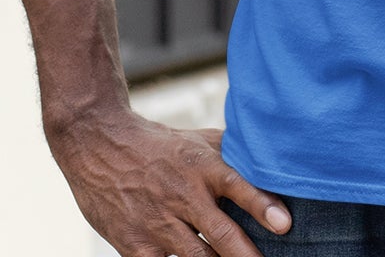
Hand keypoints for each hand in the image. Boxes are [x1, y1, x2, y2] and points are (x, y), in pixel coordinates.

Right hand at [48, 108, 291, 256]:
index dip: (262, 205)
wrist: (99, 146)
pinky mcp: (134, 246)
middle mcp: (183, 195)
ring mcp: (158, 223)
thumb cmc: (159, 144)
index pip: (239, 185)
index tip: (285, 224)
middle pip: (220, 233)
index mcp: (203, 166)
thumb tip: (271, 160)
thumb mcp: (198, 140)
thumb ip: (233, 154)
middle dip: (245, 255)